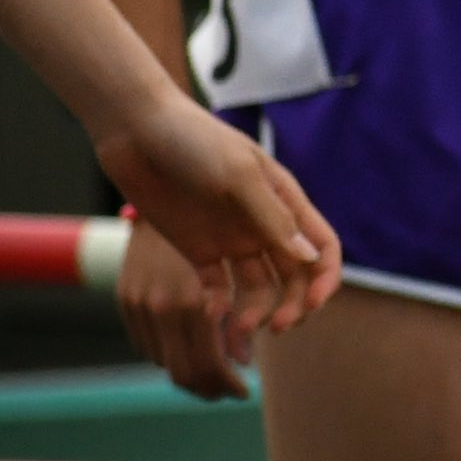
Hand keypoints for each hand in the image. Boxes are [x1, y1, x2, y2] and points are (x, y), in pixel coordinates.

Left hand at [96, 96, 339, 354]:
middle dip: (292, 305)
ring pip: (257, 289)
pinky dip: (219, 307)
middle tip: (276, 328)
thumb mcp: (238, 174)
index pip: (321, 247)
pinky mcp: (197, 250)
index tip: (310, 305)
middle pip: (293, 276)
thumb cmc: (193, 140)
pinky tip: (211, 314)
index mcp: (284, 200)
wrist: (136, 131)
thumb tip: (309, 259)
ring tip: (236, 329)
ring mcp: (230, 238)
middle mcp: (262, 223)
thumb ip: (272, 217)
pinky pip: (216, 289)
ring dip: (255, 313)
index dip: (324, 279)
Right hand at [114, 218, 250, 400]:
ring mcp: (139, 301)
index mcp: (193, 301)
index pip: (208, 366)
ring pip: (163, 360)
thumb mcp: (247, 252)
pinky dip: (170, 352)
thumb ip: (249, 306)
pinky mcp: (127, 295)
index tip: (245, 390)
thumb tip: (247, 358)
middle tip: (232, 390)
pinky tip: (190, 346)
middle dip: (210, 387)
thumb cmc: (219, 208)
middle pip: (183, 371)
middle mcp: (161, 305)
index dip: (228, 384)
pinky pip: (146, 341)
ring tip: (215, 373)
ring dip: (190, 373)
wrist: (162, 172)